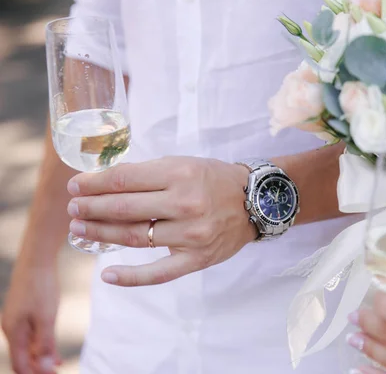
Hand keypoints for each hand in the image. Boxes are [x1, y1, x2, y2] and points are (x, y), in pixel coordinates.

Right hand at [2, 258, 60, 373]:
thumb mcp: (47, 318)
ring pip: (28, 345)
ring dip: (41, 357)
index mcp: (13, 332)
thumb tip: (44, 367)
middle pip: (23, 356)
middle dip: (37, 368)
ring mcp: (17, 319)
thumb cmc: (41, 287)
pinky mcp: (24, 311)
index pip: (20, 364)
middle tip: (56, 372)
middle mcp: (11, 328)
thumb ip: (45, 343)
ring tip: (57, 366)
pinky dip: (42, 344)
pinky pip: (31, 334)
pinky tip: (53, 350)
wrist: (37, 259)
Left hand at [66, 157, 255, 286]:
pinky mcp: (197, 259)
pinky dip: (131, 277)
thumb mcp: (183, 163)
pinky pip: (159, 273)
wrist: (255, 202)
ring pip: (135, 237)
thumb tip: (105, 182)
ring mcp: (191, 235)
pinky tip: (108, 275)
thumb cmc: (215, 180)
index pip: (125, 180)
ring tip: (80, 230)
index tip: (76, 186)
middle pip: (124, 208)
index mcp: (180, 174)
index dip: (94, 184)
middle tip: (74, 209)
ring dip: (101, 234)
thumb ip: (147, 173)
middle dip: (91, 208)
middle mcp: (185, 204)